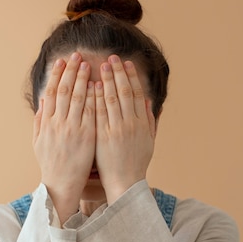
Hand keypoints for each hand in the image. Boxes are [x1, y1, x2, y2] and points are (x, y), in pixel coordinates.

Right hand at [33, 52, 95, 223]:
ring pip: (80, 98)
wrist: (61, 185)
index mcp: (47, 122)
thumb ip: (40, 120)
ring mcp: (74, 129)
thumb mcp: (38, 141)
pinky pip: (92, 113)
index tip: (62, 61)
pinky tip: (98, 86)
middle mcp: (59, 123)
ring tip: (89, 64)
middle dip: (71, 71)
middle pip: (66, 90)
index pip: (52, 92)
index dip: (57, 75)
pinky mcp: (87, 137)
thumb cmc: (50, 164)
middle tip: (77, 55)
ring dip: (84, 79)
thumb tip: (43, 101)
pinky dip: (95, 98)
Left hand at [95, 55, 156, 204]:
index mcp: (141, 123)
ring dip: (107, 80)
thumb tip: (148, 101)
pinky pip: (99, 113)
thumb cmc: (136, 163)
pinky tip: (93, 85)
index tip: (126, 63)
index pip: (136, 94)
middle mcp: (130, 124)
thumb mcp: (149, 141)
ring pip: (111, 99)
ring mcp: (116, 130)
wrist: (125, 183)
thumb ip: (149, 120)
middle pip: (124, 92)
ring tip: (102, 65)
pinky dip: (97, 98)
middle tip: (112, 58)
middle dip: (118, 73)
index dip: (131, 77)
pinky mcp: (103, 137)